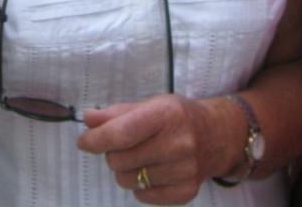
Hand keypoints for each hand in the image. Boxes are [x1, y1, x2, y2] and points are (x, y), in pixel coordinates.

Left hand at [77, 94, 218, 204]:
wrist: (218, 135)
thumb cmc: (178, 116)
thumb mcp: (151, 104)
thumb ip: (117, 113)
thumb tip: (88, 119)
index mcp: (166, 115)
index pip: (122, 133)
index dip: (96, 139)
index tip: (84, 141)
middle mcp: (178, 143)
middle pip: (120, 160)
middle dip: (112, 153)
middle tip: (124, 145)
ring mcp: (185, 170)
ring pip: (128, 180)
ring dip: (125, 170)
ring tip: (140, 157)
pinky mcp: (187, 191)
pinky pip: (143, 196)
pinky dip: (140, 186)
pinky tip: (151, 171)